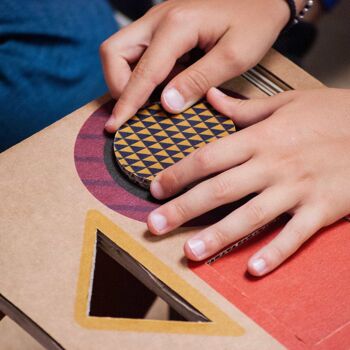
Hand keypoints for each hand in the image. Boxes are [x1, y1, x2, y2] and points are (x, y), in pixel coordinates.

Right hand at [101, 0, 289, 131]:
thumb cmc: (255, 22)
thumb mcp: (234, 57)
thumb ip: (198, 81)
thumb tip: (167, 104)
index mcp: (177, 26)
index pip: (142, 72)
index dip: (127, 103)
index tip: (115, 126)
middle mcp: (159, 19)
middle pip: (113, 52)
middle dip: (118, 86)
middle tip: (137, 109)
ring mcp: (158, 21)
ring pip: (120, 51)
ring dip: (127, 79)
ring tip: (153, 98)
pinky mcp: (162, 27)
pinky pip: (138, 52)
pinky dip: (142, 73)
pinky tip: (165, 84)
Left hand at [147, 87, 349, 275]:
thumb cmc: (332, 113)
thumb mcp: (287, 101)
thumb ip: (244, 107)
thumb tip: (211, 98)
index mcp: (261, 138)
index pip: (208, 157)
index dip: (178, 173)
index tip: (155, 188)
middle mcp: (272, 165)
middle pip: (219, 190)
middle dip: (183, 209)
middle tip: (155, 227)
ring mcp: (297, 189)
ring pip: (250, 216)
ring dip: (217, 236)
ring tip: (190, 253)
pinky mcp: (322, 209)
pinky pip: (295, 235)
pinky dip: (275, 253)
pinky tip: (254, 270)